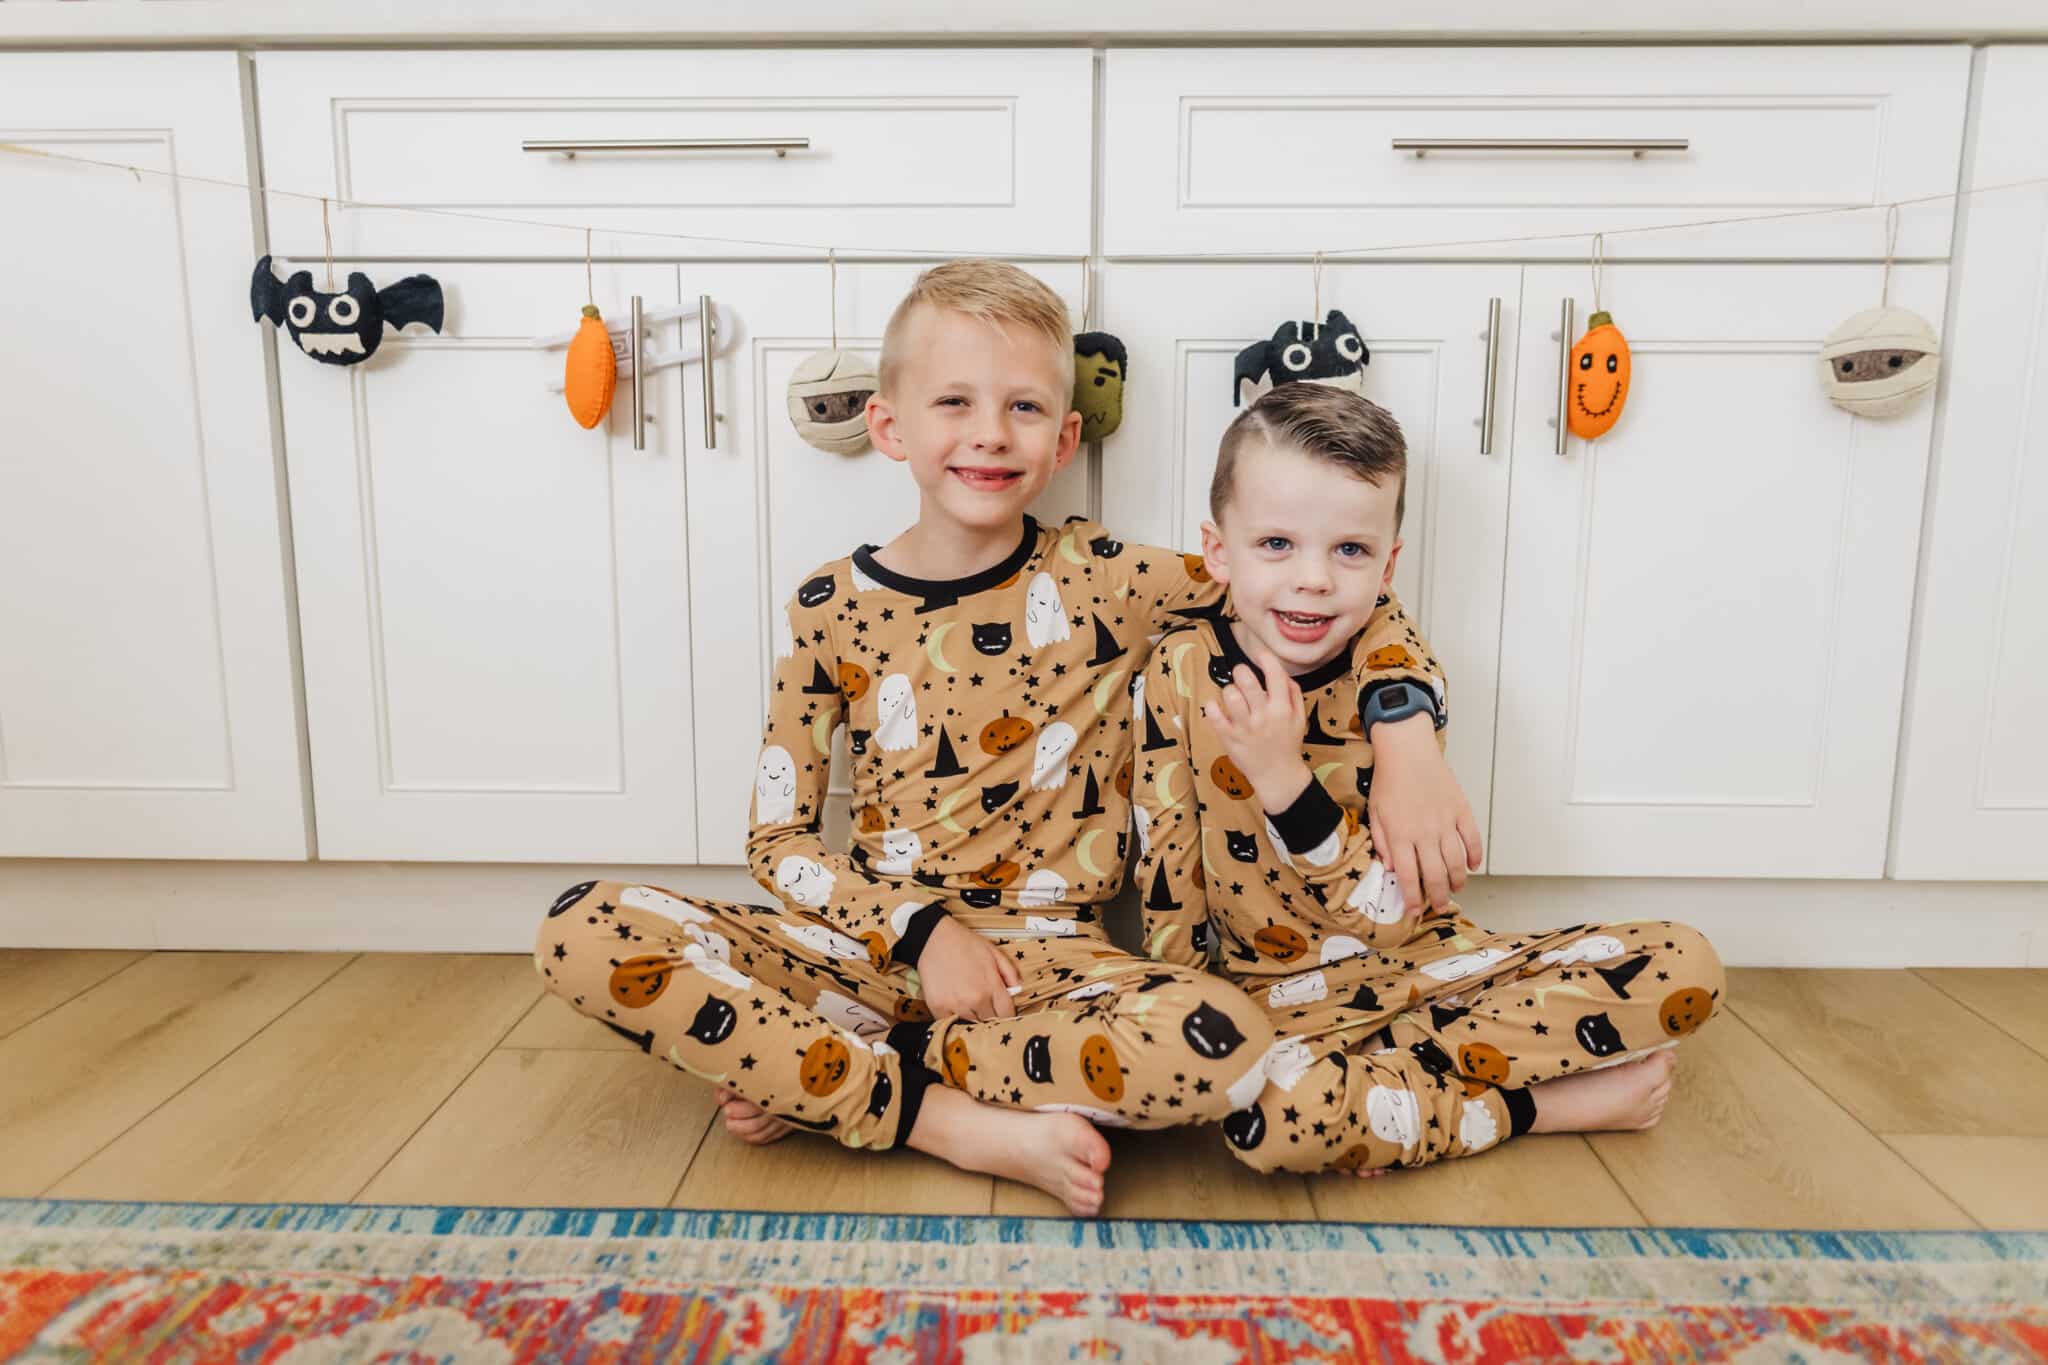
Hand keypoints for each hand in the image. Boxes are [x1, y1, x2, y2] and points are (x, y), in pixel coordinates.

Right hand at [916, 914, 1021, 1021]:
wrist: (934, 938)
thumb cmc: (963, 943)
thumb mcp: (994, 952)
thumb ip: (1010, 972)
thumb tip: (1018, 989)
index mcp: (991, 986)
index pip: (1006, 1014)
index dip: (1006, 1013)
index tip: (1002, 1011)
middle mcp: (975, 999)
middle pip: (989, 1022)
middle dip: (990, 1015)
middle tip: (985, 1006)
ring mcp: (956, 1005)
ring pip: (971, 1025)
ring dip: (972, 1017)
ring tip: (969, 1004)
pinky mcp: (938, 1008)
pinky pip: (951, 1023)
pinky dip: (954, 1018)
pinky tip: (955, 1006)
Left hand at [1204, 643, 1312, 809]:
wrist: (1278, 776)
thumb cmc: (1288, 744)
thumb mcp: (1299, 718)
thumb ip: (1293, 693)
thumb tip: (1280, 672)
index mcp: (1282, 709)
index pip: (1275, 675)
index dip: (1266, 659)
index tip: (1260, 656)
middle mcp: (1263, 716)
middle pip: (1247, 681)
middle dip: (1241, 671)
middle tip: (1240, 674)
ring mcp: (1245, 728)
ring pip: (1230, 696)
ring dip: (1229, 690)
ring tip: (1232, 695)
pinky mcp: (1229, 738)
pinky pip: (1214, 716)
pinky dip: (1212, 707)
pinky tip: (1216, 707)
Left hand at [1367, 713, 1481, 910]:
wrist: (1408, 751)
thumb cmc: (1388, 781)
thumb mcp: (1375, 813)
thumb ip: (1383, 843)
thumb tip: (1391, 868)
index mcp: (1401, 835)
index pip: (1409, 876)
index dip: (1413, 898)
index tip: (1415, 910)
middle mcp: (1425, 833)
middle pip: (1436, 875)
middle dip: (1438, 896)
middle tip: (1439, 905)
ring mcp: (1446, 822)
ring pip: (1457, 862)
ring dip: (1457, 880)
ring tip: (1454, 889)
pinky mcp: (1461, 811)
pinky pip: (1472, 839)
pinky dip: (1474, 856)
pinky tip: (1472, 866)